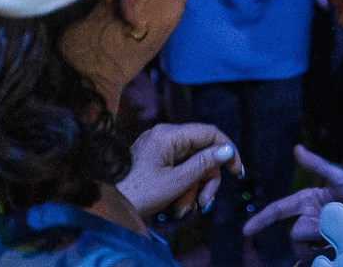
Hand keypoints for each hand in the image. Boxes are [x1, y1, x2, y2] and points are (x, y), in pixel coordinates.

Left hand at [118, 123, 242, 218]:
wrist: (106, 208)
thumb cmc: (139, 194)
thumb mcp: (176, 182)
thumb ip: (204, 164)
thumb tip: (227, 150)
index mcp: (169, 134)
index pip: (209, 133)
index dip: (227, 150)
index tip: (236, 172)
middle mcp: (164, 135)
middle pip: (201, 152)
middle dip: (206, 179)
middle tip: (204, 202)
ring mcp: (158, 146)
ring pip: (191, 163)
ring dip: (193, 187)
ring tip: (184, 208)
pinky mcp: (153, 159)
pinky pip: (178, 167)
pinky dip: (182, 186)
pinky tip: (177, 204)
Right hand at [245, 146, 342, 252]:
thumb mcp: (338, 176)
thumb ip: (316, 164)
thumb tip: (297, 148)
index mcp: (307, 200)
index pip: (279, 210)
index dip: (262, 219)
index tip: (247, 231)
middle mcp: (308, 217)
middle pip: (294, 230)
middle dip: (307, 232)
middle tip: (329, 226)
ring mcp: (317, 233)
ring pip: (303, 243)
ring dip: (317, 240)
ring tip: (338, 231)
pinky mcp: (325, 245)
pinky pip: (314, 251)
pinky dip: (322, 249)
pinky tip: (336, 242)